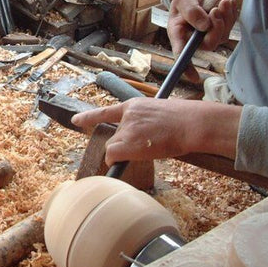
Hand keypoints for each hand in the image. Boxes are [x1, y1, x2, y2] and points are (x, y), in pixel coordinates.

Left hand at [71, 96, 240, 166]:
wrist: (191, 123)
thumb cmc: (184, 120)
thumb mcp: (160, 113)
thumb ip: (145, 122)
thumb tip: (143, 137)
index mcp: (134, 105)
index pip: (107, 112)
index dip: (89, 117)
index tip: (75, 121)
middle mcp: (126, 116)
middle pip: (113, 137)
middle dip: (124, 146)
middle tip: (147, 146)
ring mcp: (126, 129)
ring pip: (115, 148)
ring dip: (127, 152)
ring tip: (151, 147)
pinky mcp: (128, 143)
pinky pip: (113, 155)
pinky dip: (117, 160)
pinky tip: (133, 157)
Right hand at [168, 0, 237, 79]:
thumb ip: (191, 11)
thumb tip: (204, 26)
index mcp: (178, 34)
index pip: (181, 54)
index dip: (187, 67)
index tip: (194, 78)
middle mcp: (192, 40)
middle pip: (209, 44)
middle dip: (216, 27)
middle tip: (216, 9)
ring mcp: (207, 36)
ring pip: (222, 36)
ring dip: (226, 18)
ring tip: (223, 1)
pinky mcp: (218, 31)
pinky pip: (229, 28)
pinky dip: (231, 15)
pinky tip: (228, 3)